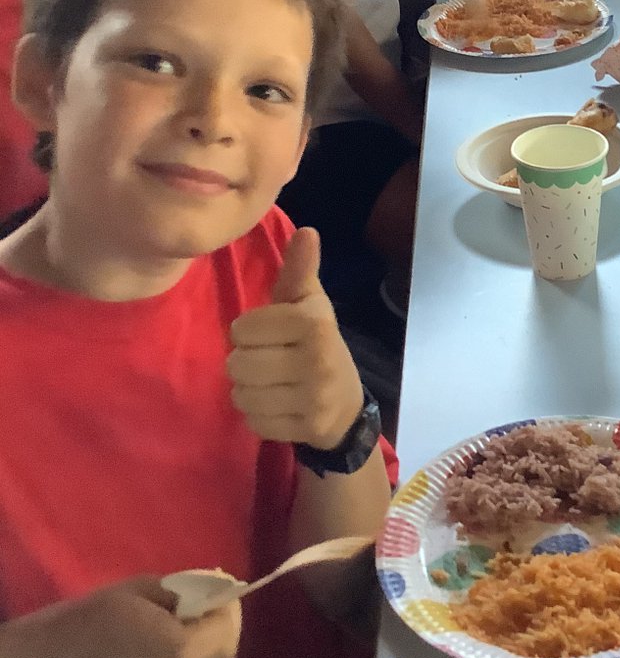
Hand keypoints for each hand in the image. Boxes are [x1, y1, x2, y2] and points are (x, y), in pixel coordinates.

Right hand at [0, 577, 239, 657]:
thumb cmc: (74, 625)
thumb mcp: (131, 592)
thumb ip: (177, 593)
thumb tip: (206, 594)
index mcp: (169, 651)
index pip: (224, 635)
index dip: (228, 610)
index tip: (218, 591)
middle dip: (221, 627)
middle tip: (205, 605)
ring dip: (203, 647)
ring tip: (180, 626)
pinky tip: (160, 650)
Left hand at [227, 228, 363, 450]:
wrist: (345, 404)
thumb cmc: (315, 343)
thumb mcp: (309, 304)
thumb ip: (300, 269)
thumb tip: (307, 230)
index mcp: (315, 320)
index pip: (242, 328)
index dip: (249, 332)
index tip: (271, 334)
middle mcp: (317, 357)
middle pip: (237, 364)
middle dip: (246, 363)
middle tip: (269, 362)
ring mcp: (315, 395)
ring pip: (241, 395)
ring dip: (249, 391)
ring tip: (272, 384)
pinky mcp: (307, 427)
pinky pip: (254, 422)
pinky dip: (259, 416)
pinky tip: (278, 406)